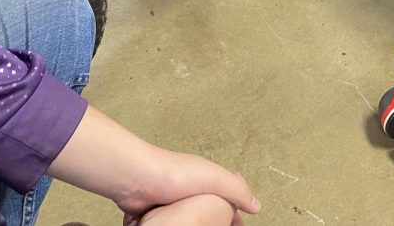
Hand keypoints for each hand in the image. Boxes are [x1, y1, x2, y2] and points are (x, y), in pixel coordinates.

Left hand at [118, 149, 259, 222]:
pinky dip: (174, 225)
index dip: (234, 210)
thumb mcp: (215, 179)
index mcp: (207, 178)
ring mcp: (173, 200)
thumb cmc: (174, 174)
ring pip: (188, 217)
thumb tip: (256, 205)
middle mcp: (191, 188)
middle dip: (214, 220)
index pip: (228, 195)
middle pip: (209, 207)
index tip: (237, 223)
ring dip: (193, 223)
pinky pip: (169, 221)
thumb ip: (237, 190)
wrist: (137, 180)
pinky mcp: (156, 211)